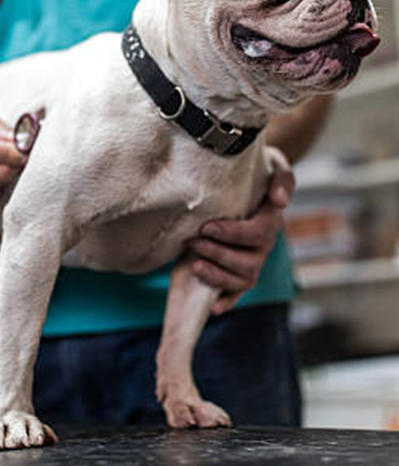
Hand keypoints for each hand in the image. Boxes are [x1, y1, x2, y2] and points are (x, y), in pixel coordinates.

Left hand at [188, 147, 294, 314]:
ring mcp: (254, 261)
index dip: (232, 234)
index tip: (207, 226)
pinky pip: (238, 293)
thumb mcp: (275, 165)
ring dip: (217, 276)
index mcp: (271, 221)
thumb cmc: (260, 171)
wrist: (251, 180)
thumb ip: (281, 179)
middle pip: (248, 262)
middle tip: (192, 242)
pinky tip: (213, 307)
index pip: (257, 234)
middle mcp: (264, 245)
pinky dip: (226, 301)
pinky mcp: (240, 271)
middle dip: (218, 253)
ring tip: (194, 264)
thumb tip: (281, 201)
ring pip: (243, 280)